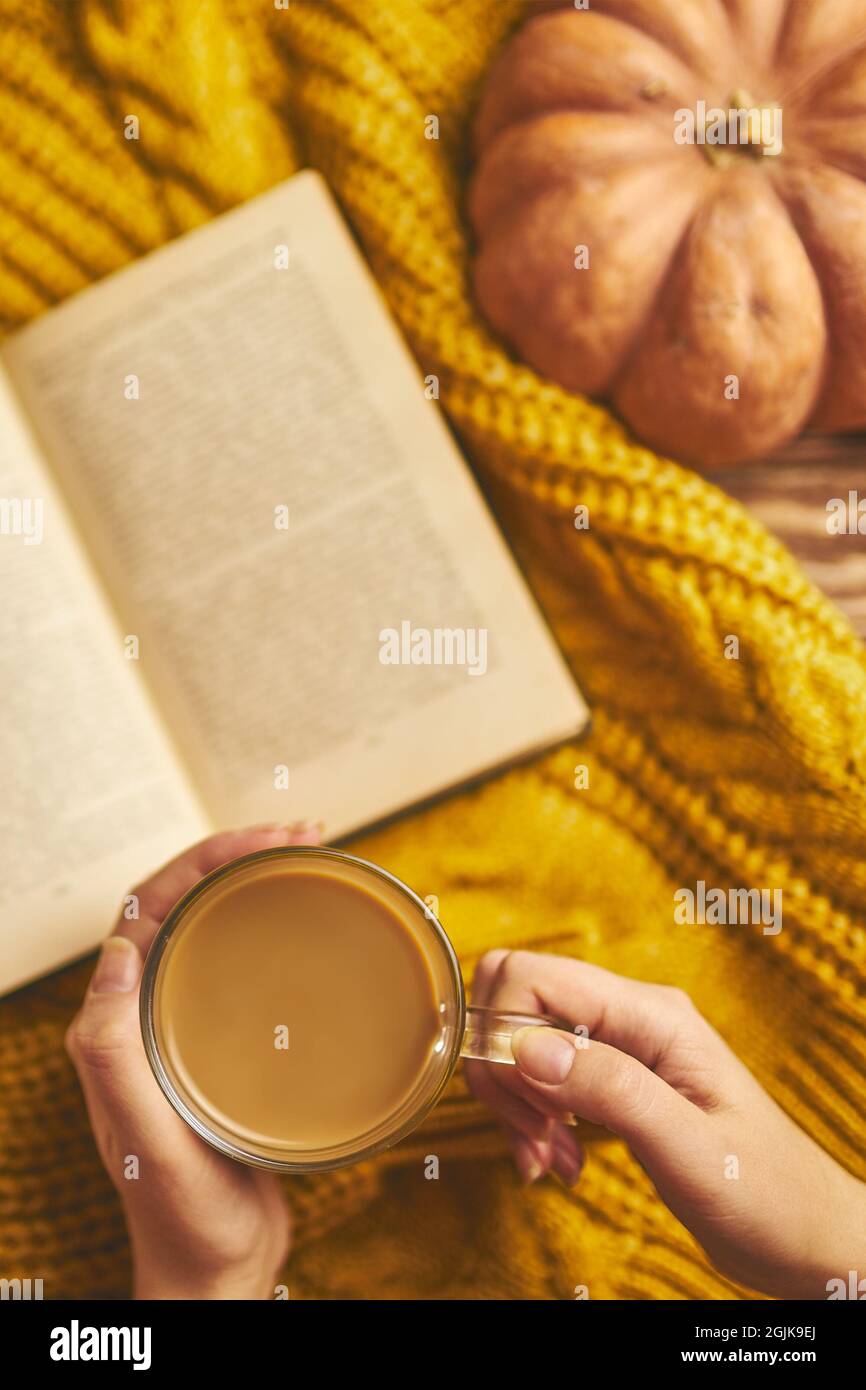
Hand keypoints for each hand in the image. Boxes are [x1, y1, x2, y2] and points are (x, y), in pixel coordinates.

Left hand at [65, 823, 320, 1299]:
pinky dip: (273, 927)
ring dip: (256, 881)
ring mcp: (185, 1025)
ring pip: (213, 926)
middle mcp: (144, 1013)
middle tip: (305, 832)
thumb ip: (114, 1052)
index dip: (201, 859)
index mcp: (115, 1023)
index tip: (266, 838)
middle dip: (237, 854)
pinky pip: (241, 963)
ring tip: (312, 855)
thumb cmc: (183, 1215)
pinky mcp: (222, 1042)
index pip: (147, 909)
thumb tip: (115, 950)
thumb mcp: (147, 1141)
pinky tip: (314, 925)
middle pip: (183, 903)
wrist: (219, 1269)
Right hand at [465, 950, 865, 1298]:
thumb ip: (610, 1089)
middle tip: (534, 1136)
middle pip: (515, 1004)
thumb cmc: (764, 1191)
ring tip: (551, 1161)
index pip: (532, 976)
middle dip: (503, 1072)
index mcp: (650, 1015)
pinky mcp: (611, 1082)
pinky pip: (541, 1079)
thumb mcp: (686, 1145)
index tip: (525, 1104)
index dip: (502, 1033)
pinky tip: (558, 1162)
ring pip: (521, 1043)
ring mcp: (619, 1048)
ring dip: (517, 1105)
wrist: (801, 1234)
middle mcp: (629, 1018)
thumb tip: (525, 1046)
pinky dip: (532, 1121)